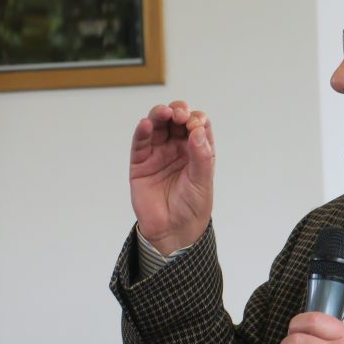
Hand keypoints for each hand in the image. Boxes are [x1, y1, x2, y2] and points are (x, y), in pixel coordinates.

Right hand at [130, 100, 214, 255]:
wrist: (174, 231)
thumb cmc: (192, 207)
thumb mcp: (202, 182)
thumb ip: (201, 156)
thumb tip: (197, 131)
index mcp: (197, 151)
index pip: (197, 126)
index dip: (196, 120)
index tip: (195, 124)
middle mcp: (178, 149)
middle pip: (176, 121)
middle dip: (178, 112)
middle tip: (180, 114)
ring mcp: (158, 154)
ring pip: (157, 126)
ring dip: (159, 115)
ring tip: (164, 112)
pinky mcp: (140, 163)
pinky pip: (140, 143)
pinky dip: (142, 131)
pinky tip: (145, 124)